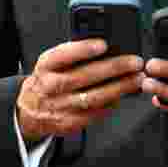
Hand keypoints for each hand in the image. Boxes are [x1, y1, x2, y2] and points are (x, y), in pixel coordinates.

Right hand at [16, 38, 144, 141]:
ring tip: (137, 79)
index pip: (63, 54)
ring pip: (94, 97)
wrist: (30, 110)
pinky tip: (123, 95)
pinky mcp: (69, 122)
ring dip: (120, 87)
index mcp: (46, 65)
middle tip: (135, 62)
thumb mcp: (51, 62)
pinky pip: (95, 113)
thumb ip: (72, 53)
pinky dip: (112, 104)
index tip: (104, 44)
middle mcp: (51, 85)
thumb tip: (105, 45)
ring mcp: (60, 106)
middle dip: (114, 68)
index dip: (84, 49)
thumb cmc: (48, 79)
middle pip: (85, 76)